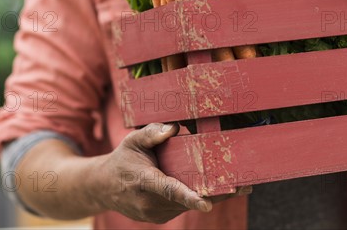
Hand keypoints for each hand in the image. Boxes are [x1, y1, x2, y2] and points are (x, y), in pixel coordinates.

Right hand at [93, 123, 250, 223]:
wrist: (102, 187)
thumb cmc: (122, 160)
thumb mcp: (132, 141)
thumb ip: (152, 133)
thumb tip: (174, 127)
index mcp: (144, 182)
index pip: (170, 191)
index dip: (190, 197)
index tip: (207, 203)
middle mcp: (150, 203)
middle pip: (188, 199)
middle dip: (216, 193)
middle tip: (243, 185)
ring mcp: (154, 214)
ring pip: (187, 206)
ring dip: (209, 196)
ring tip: (235, 184)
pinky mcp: (159, 218)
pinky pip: (182, 208)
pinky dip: (197, 199)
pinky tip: (212, 188)